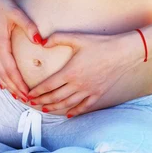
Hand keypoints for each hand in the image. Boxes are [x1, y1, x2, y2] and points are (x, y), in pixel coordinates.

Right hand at [0, 0, 43, 100]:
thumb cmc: (3, 4)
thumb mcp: (17, 12)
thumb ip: (29, 26)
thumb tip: (41, 41)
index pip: (10, 69)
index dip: (19, 83)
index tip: (28, 93)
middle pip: (3, 75)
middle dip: (15, 89)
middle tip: (26, 101)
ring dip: (7, 86)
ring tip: (18, 96)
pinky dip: (0, 77)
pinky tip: (5, 85)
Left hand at [27, 30, 144, 116]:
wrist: (123, 53)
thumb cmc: (100, 44)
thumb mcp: (77, 38)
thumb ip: (57, 38)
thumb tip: (41, 42)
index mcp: (70, 72)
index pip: (48, 85)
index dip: (37, 92)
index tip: (29, 95)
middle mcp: (77, 84)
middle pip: (55, 97)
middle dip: (42, 101)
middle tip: (32, 103)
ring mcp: (88, 91)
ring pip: (67, 104)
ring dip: (54, 108)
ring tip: (45, 109)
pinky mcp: (97, 94)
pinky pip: (84, 106)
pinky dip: (75, 111)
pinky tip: (68, 114)